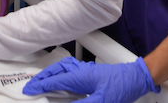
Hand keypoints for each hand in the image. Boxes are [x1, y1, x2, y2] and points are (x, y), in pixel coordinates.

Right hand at [23, 56, 158, 102]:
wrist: (137, 77)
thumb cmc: (123, 86)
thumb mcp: (102, 101)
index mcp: (80, 76)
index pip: (55, 80)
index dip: (40, 85)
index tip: (29, 90)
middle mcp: (81, 71)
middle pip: (56, 71)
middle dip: (42, 77)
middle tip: (32, 85)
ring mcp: (86, 71)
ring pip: (63, 68)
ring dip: (51, 73)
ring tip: (43, 80)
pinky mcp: (91, 73)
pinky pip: (71, 70)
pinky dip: (62, 73)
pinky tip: (63, 79)